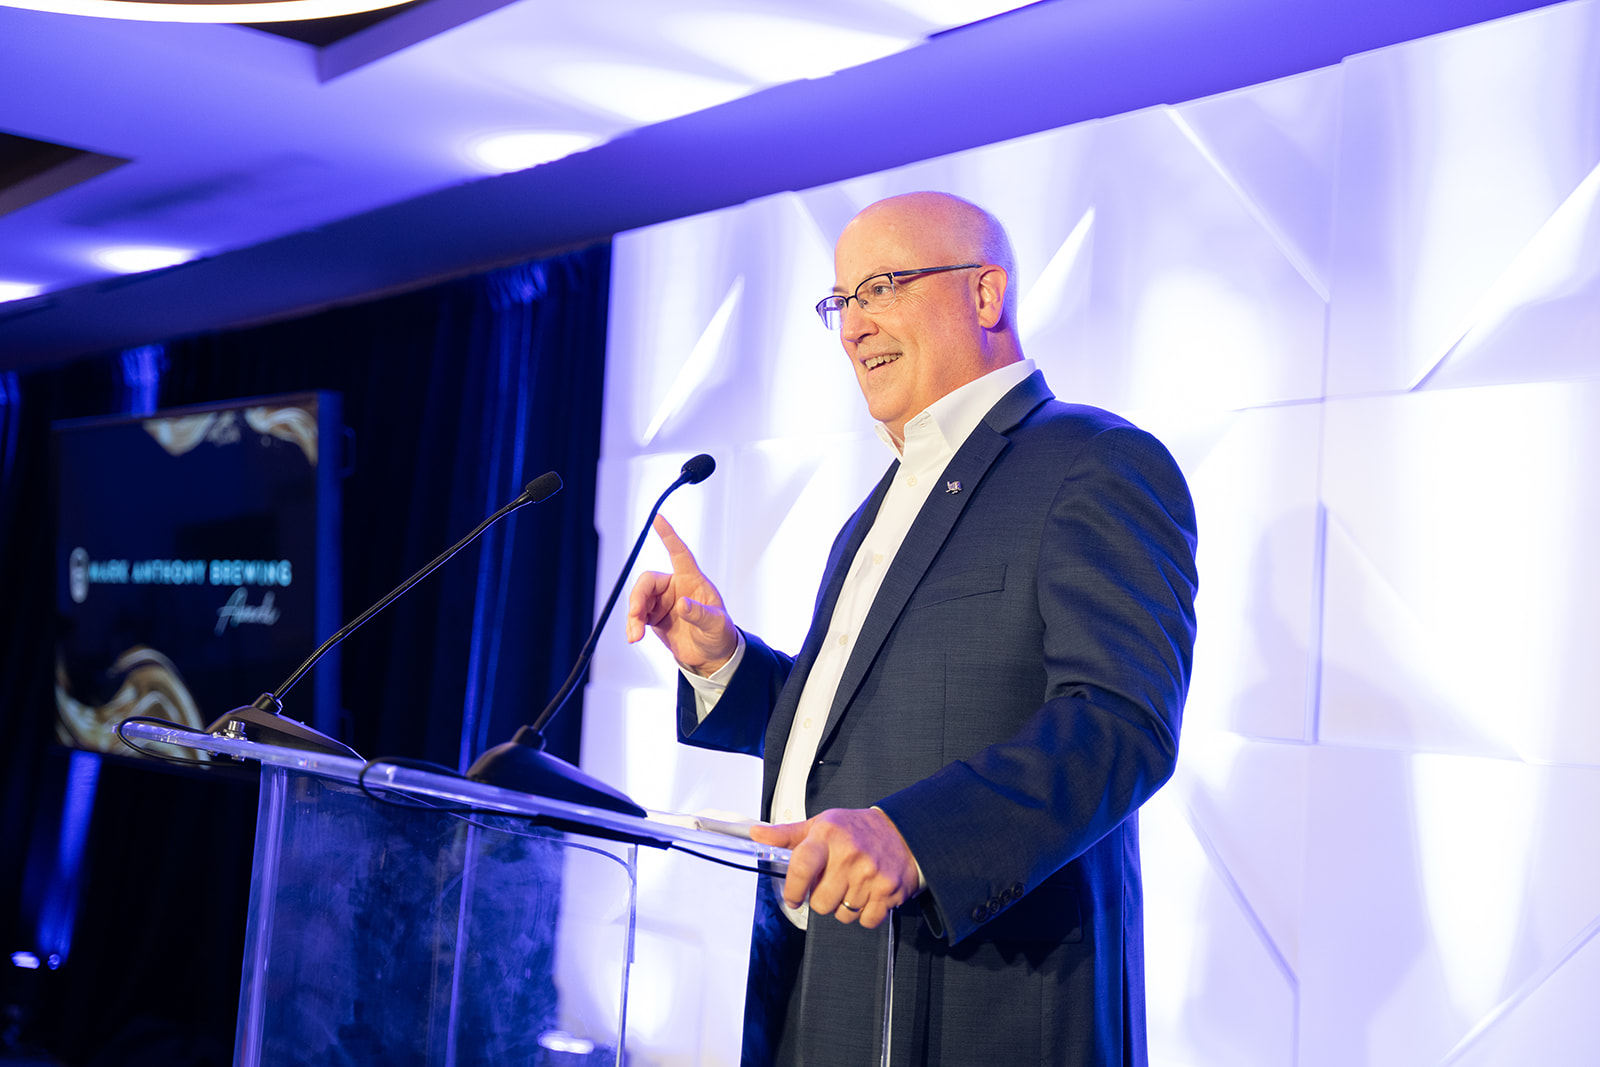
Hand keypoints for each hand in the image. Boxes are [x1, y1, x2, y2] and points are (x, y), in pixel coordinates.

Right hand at [625, 514, 737, 674]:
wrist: (711, 657)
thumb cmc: (719, 635)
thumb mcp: (716, 624)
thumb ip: (700, 614)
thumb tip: (682, 604)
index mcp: (693, 581)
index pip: (679, 553)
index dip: (669, 535)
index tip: (658, 518)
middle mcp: (675, 587)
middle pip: (648, 581)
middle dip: (637, 597)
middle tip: (635, 616)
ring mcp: (663, 602)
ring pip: (638, 599)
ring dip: (633, 616)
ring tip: (635, 636)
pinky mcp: (654, 616)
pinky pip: (636, 615)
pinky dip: (632, 625)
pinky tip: (634, 636)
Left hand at [749, 808, 919, 929]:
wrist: (903, 830)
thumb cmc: (857, 829)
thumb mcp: (821, 824)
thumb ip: (787, 834)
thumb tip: (757, 833)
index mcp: (828, 836)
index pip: (801, 867)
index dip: (793, 890)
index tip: (794, 898)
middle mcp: (849, 854)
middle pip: (821, 902)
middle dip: (822, 899)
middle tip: (832, 884)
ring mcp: (870, 873)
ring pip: (842, 914)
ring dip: (844, 906)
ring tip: (852, 885)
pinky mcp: (889, 890)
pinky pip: (866, 920)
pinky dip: (865, 913)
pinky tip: (867, 894)